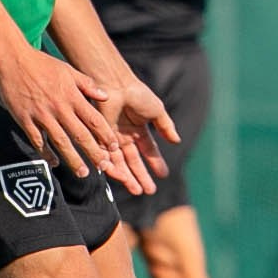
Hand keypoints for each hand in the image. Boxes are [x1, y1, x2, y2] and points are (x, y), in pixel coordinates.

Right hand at [0, 49, 119, 179]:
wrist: (12, 60)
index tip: (114, 148)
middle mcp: (59, 107)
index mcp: (72, 95)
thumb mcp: (68, 70)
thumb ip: (87, 85)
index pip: (93, 119)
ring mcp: (41, 115)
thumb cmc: (42, 64)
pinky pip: (38, 140)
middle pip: (80, 135)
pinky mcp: (25, 120)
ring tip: (83, 173)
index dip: (105, 135)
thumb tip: (106, 97)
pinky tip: (54, 163)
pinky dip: (46, 153)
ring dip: (73, 159)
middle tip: (104, 167)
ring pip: (60, 142)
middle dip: (93, 153)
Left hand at [91, 68, 179, 194]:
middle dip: (141, 176)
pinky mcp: (101, 139)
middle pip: (134, 161)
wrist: (117, 86)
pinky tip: (123, 178)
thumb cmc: (137, 94)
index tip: (163, 175)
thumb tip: (177, 141)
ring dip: (129, 178)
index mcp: (139, 129)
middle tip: (149, 191)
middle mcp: (124, 136)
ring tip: (138, 190)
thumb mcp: (157, 111)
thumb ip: (166, 127)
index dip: (156, 162)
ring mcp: (112, 138)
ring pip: (121, 163)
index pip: (148, 150)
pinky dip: (114, 169)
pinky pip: (107, 158)